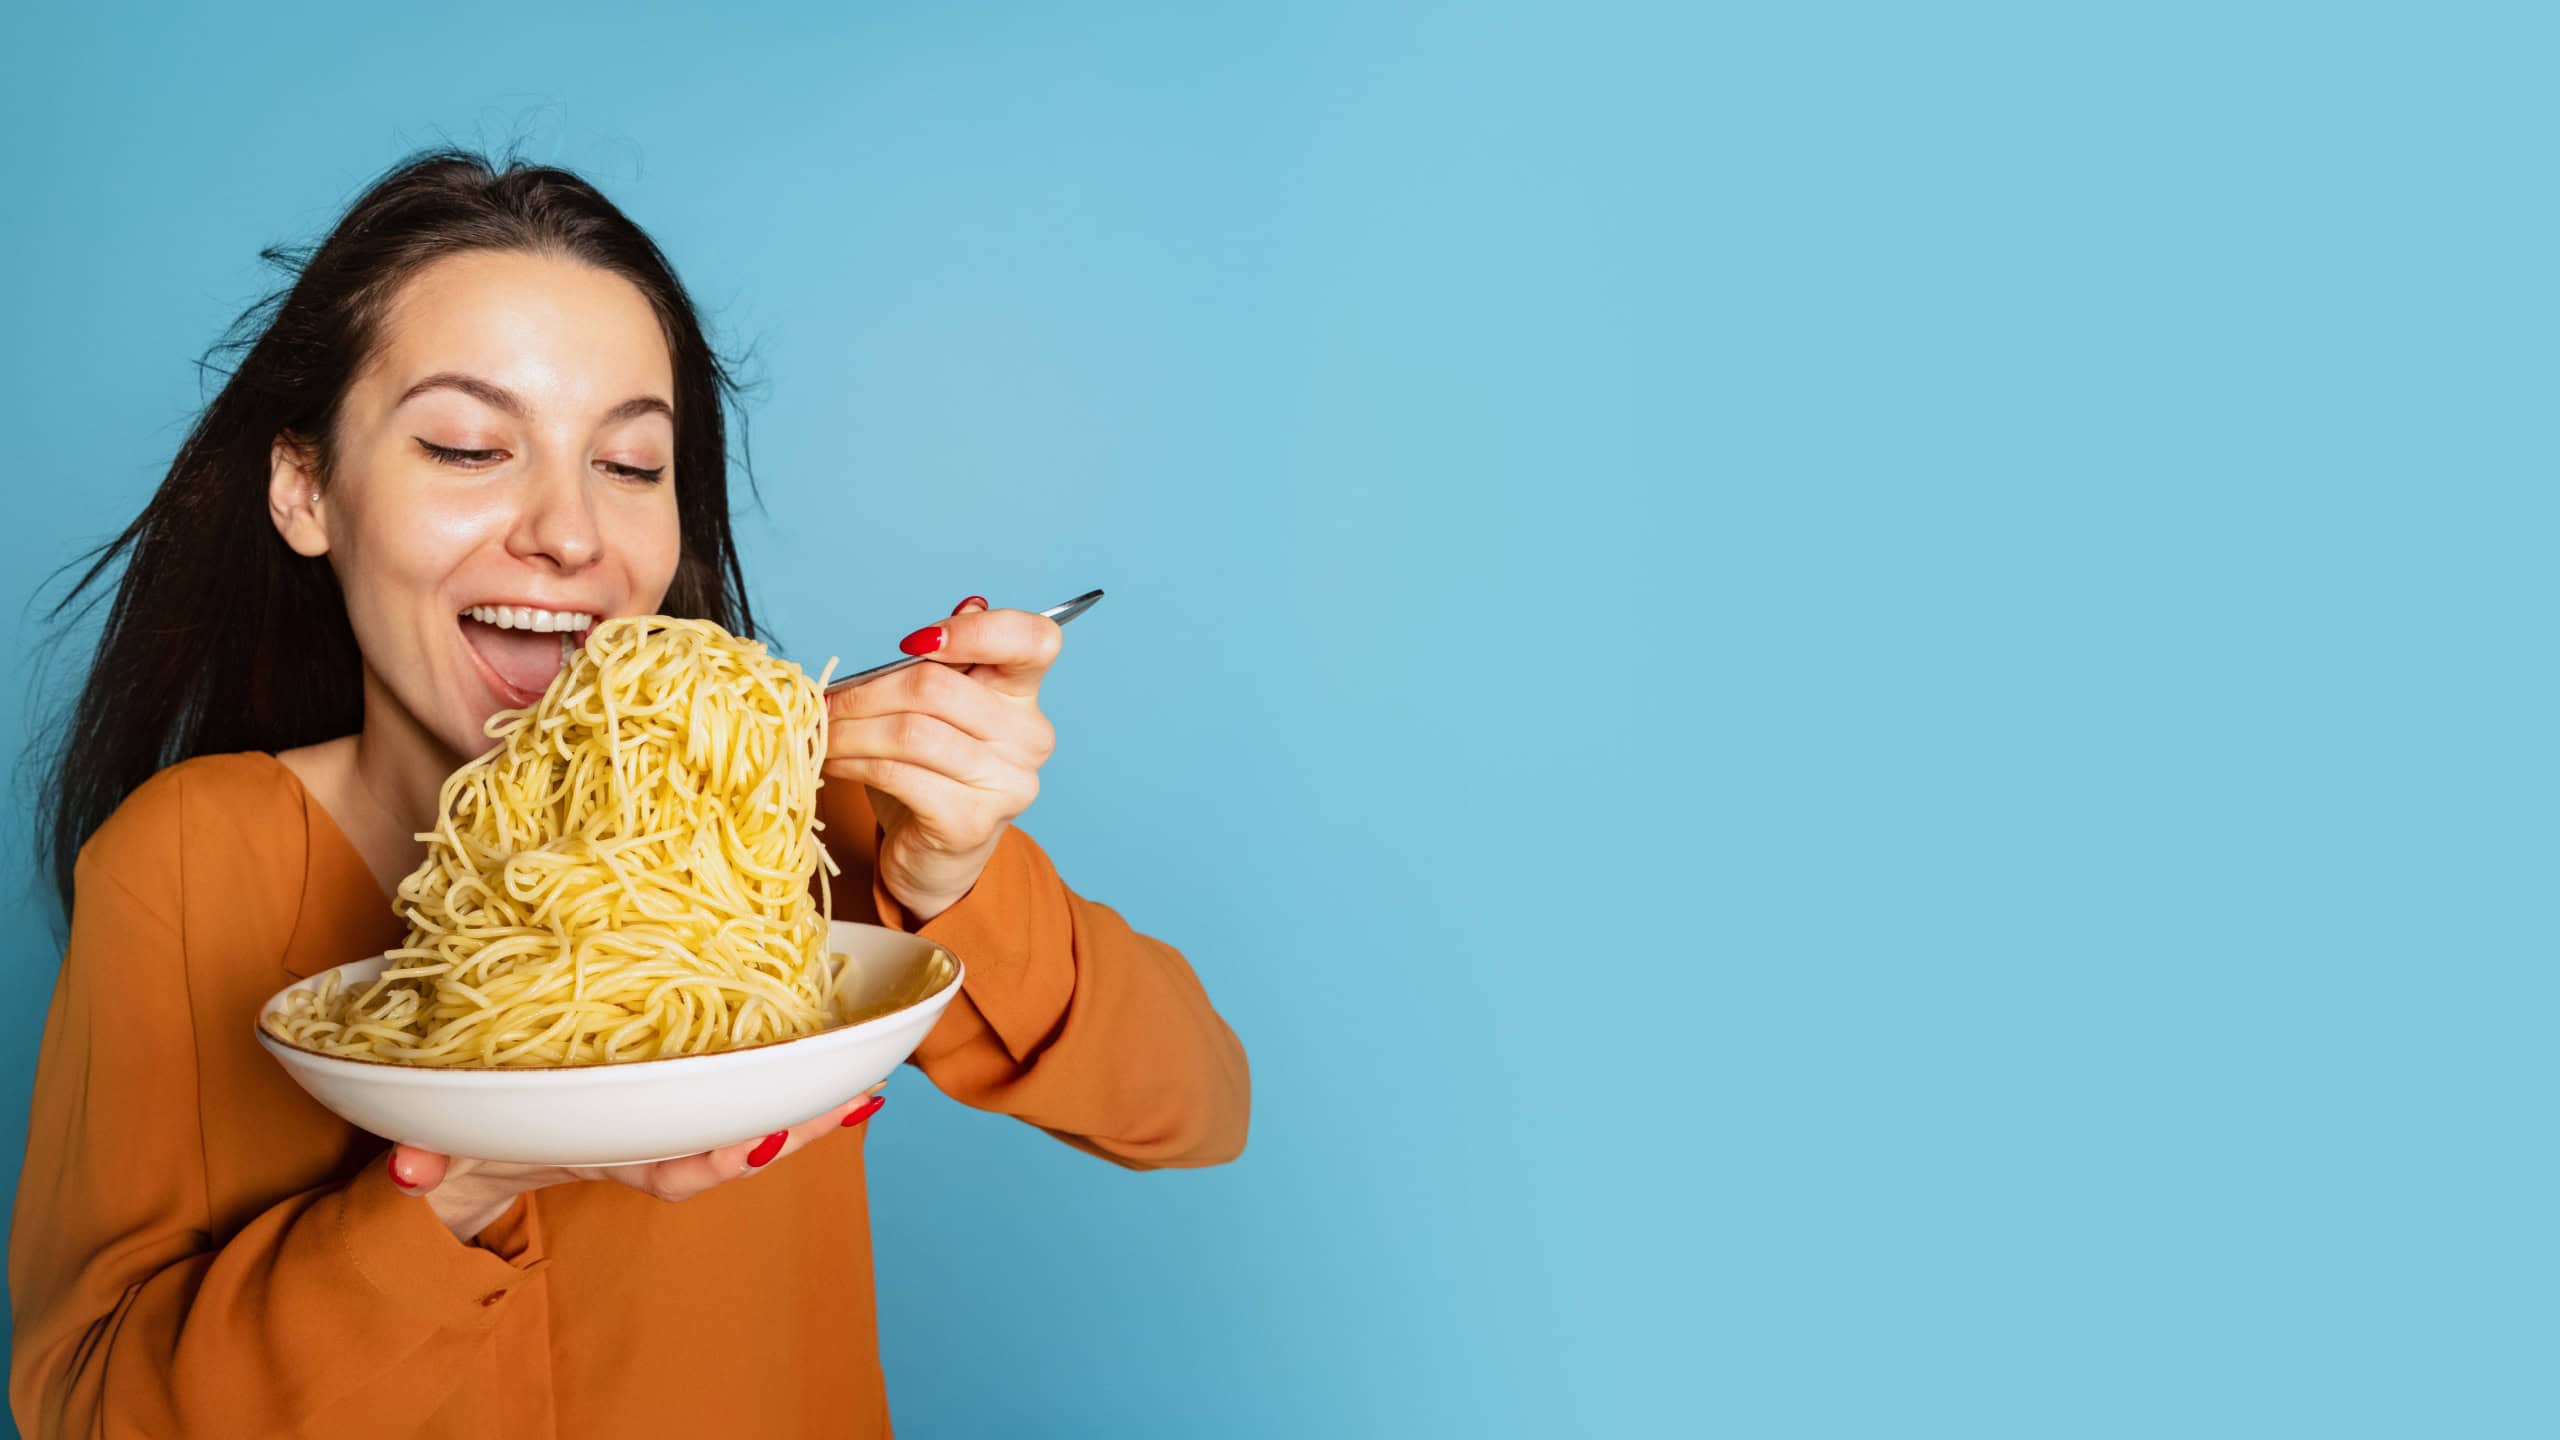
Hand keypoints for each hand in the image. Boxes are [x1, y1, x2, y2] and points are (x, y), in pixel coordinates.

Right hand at [388, 1084, 886, 1239]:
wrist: (482, 1128)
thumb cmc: (479, 1129)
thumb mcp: (449, 1147)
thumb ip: (428, 1161)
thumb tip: (411, 1171)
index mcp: (614, 1152)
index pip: (677, 1168)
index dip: (719, 1157)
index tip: (760, 1145)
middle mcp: (658, 1135)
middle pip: (740, 1143)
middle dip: (795, 1130)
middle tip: (850, 1106)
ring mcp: (678, 1106)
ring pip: (758, 1109)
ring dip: (815, 1099)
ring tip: (874, 1078)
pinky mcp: (691, 1064)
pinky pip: (754, 1069)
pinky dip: (802, 1063)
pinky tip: (857, 1048)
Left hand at [823, 596, 1062, 921]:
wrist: (933, 855)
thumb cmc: (932, 772)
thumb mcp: (939, 709)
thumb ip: (951, 660)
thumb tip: (968, 606)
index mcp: (1024, 694)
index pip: (1036, 639)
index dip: (979, 630)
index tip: (916, 643)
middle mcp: (1030, 736)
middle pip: (936, 686)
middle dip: (865, 692)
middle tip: (826, 702)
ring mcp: (1007, 782)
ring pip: (910, 732)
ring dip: (850, 731)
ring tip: (822, 734)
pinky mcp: (971, 821)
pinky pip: (899, 774)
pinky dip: (854, 763)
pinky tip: (834, 763)